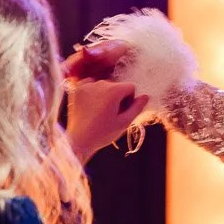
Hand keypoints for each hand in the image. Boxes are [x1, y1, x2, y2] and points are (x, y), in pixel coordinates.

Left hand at [63, 43, 148, 163]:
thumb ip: (137, 108)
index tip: (122, 112)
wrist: (78, 140)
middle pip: (117, 86)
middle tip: (111, 114)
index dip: (129, 100)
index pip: (131, 87)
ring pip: (104, 86)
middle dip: (118, 97)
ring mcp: (87, 85)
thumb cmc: (103, 133)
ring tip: (100, 112)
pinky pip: (91, 86)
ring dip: (106, 95)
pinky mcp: (77, 88)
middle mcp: (100, 83)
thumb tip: (146, 96)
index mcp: (114, 90)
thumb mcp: (124, 122)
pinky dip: (93, 93)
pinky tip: (91, 107)